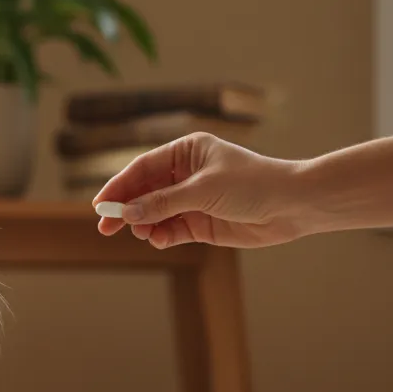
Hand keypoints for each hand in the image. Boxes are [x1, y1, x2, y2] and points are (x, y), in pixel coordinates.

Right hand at [93, 132, 308, 249]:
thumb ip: (163, 203)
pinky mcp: (201, 223)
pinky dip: (161, 236)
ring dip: (144, 224)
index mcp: (186, 152)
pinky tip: (158, 240)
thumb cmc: (252, 184)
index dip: (119, 186)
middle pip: (144, 192)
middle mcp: (186, 174)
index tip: (100, 204)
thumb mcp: (202, 190)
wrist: (292, 206)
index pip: (142, 168)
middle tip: (105, 227)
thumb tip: (128, 213)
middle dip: (125, 209)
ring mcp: (192, 200)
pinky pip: (171, 230)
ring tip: (141, 233)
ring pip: (155, 214)